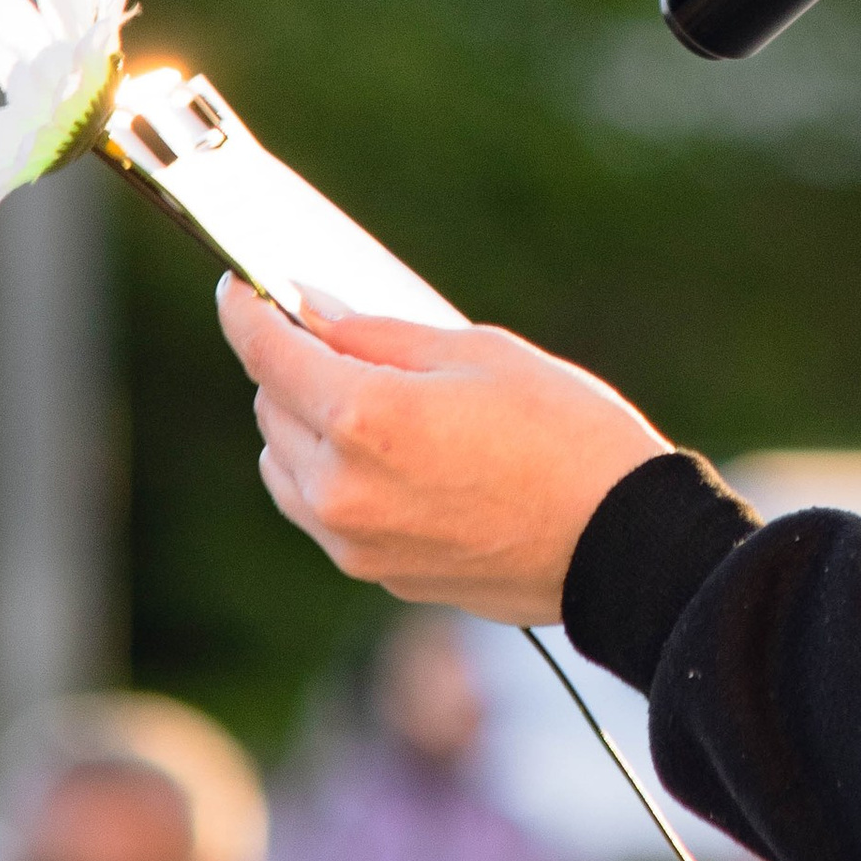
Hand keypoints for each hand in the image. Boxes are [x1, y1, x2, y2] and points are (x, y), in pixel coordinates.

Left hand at [215, 278, 669, 621]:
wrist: (620, 543)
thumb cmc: (565, 434)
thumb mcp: (476, 352)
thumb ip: (378, 334)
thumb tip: (311, 311)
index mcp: (363, 417)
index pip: (267, 352)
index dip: (245, 310)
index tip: (239, 287)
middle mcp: (341, 486)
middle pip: (270, 406)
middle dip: (291, 365)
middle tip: (337, 337)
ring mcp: (353, 540)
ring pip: (283, 464)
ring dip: (304, 425)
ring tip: (369, 401)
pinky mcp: (375, 572)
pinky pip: (318, 510)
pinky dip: (329, 474)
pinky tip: (387, 454)